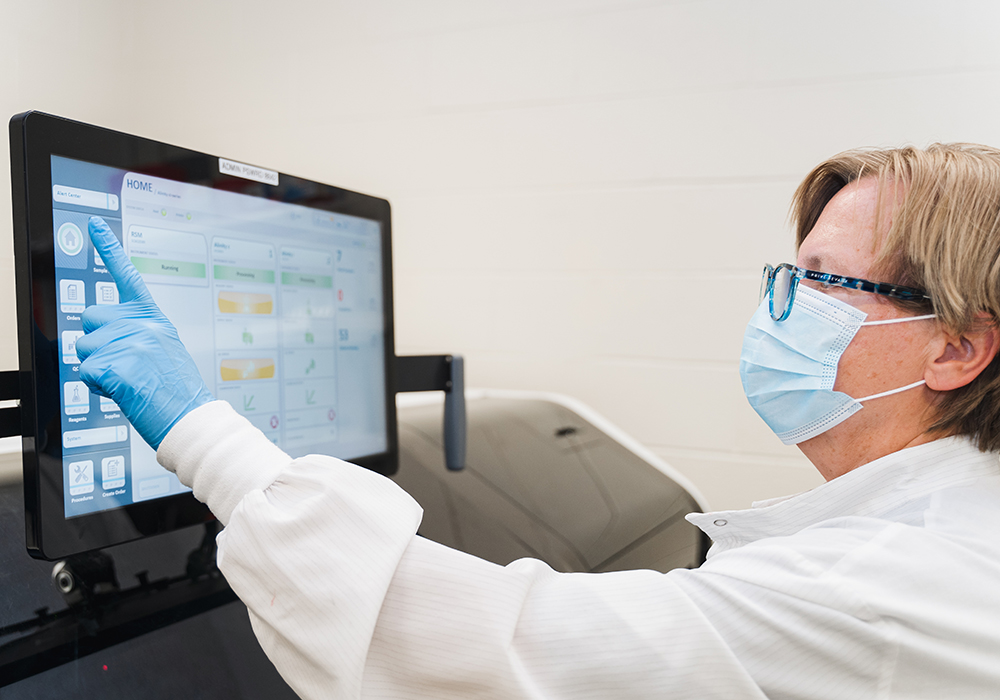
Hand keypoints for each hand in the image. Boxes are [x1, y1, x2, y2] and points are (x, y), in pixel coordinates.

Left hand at [76, 216, 213, 449]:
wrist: (192, 418)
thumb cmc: (178, 391)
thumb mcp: (163, 351)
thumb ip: (136, 335)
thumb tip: (103, 337)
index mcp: (154, 319)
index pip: (127, 277)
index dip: (109, 248)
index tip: (94, 226)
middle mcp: (141, 325)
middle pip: (90, 319)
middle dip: (97, 343)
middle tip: (124, 365)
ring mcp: (129, 342)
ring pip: (85, 348)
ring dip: (98, 369)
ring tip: (129, 381)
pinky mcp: (116, 364)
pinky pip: (86, 372)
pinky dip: (99, 386)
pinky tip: (124, 391)